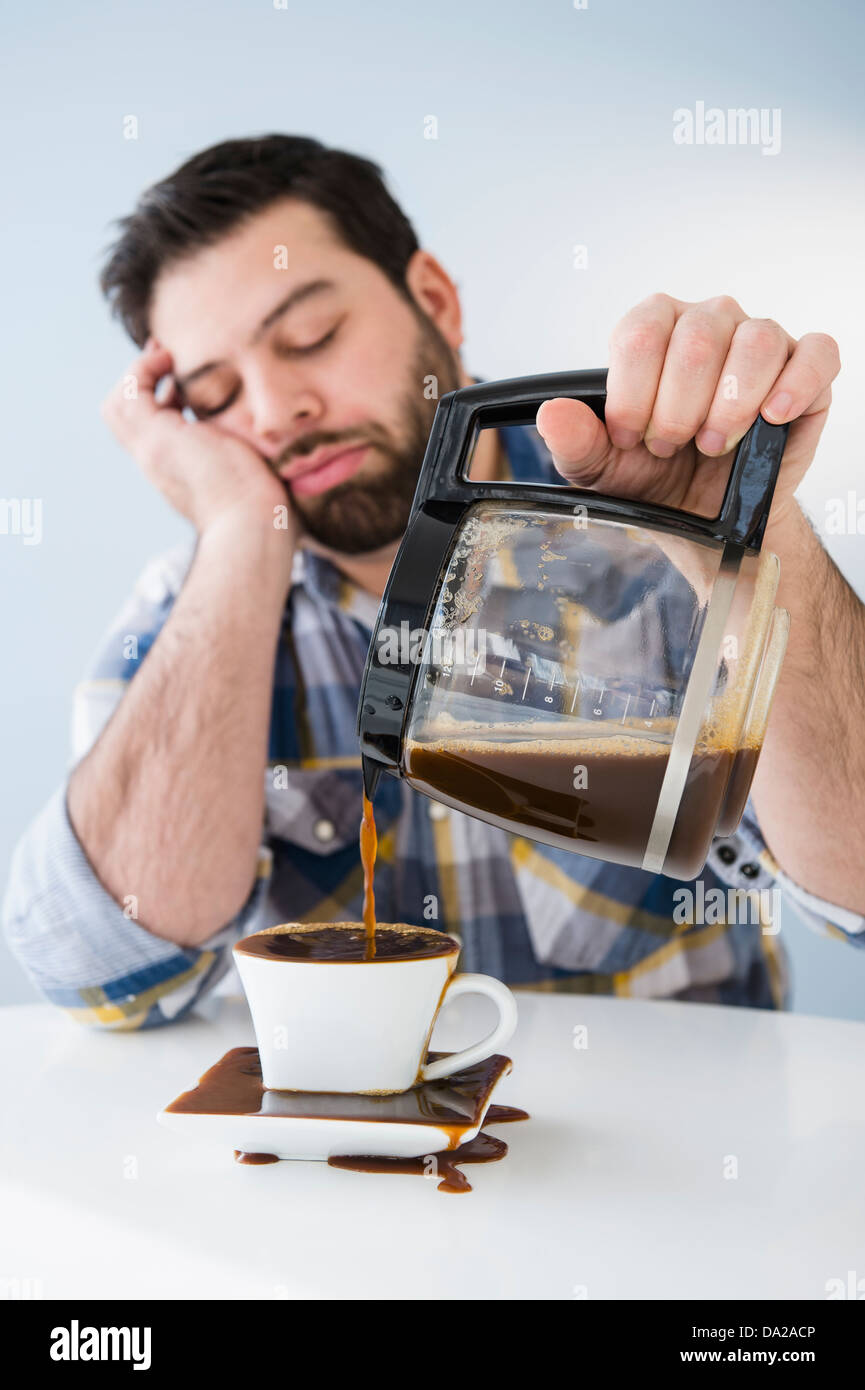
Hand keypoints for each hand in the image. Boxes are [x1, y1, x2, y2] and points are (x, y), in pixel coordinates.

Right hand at [101, 337, 294, 535]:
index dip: (165, 401)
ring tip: (167, 354)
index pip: (156, 431)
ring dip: (139, 374)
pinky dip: (144, 370)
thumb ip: (263, 460)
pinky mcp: (157, 439)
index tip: (188, 382)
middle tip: (167, 357)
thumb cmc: (270, 514)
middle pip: (126, 418)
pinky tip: (171, 359)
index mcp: (182, 473)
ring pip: (119, 405)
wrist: (255, 527)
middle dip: (142, 383)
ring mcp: (154, 452)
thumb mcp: (261, 476)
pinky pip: (131, 392)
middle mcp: (160, 463)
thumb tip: (306, 453)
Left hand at [536, 294, 840, 529]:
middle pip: (697, 338)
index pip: (642, 334)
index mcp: (653, 329)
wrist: (702, 513)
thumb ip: (574, 440)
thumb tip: (552, 414)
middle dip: (678, 407)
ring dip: (730, 405)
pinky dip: (796, 384)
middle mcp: (707, 322)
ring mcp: (759, 340)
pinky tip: (772, 418)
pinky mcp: (805, 367)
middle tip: (672, 447)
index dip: (634, 394)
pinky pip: (815, 353)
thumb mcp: (600, 467)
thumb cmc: (652, 476)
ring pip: (755, 342)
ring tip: (714, 444)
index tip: (630, 437)